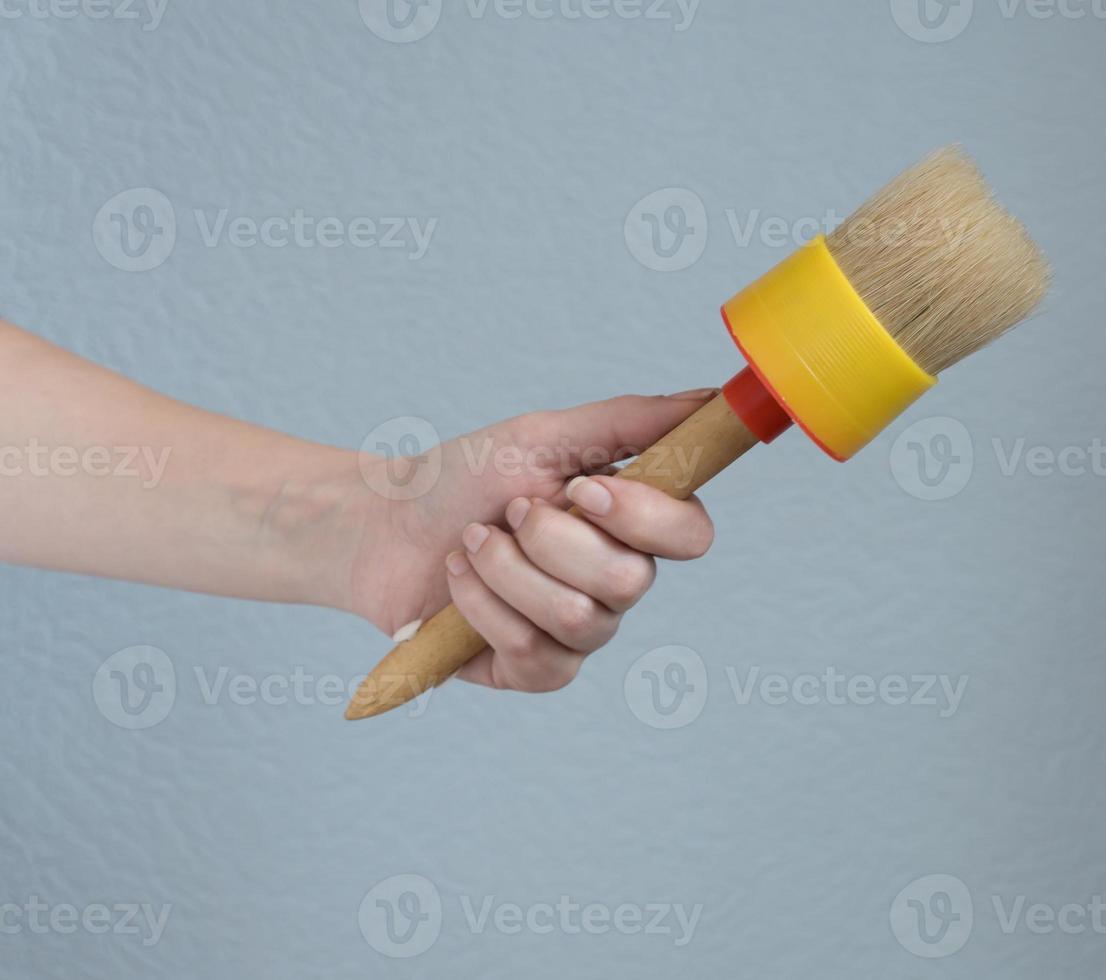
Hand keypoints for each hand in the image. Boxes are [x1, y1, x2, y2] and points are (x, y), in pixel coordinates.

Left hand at [346, 391, 718, 691]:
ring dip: (507, 569)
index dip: (643, 517)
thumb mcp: (544, 436)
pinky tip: (458, 584)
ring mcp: (580, 630)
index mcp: (632, 523)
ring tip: (473, 543)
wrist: (379, 526)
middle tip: (509, 512)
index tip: (582, 490)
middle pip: (629, 580)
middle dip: (550, 540)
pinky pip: (535, 653)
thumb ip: (631, 421)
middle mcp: (617, 580)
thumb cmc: (462, 478)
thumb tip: (710, 398)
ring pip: (576, 617)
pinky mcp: (536, 670)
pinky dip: (483, 608)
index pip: (692, 534)